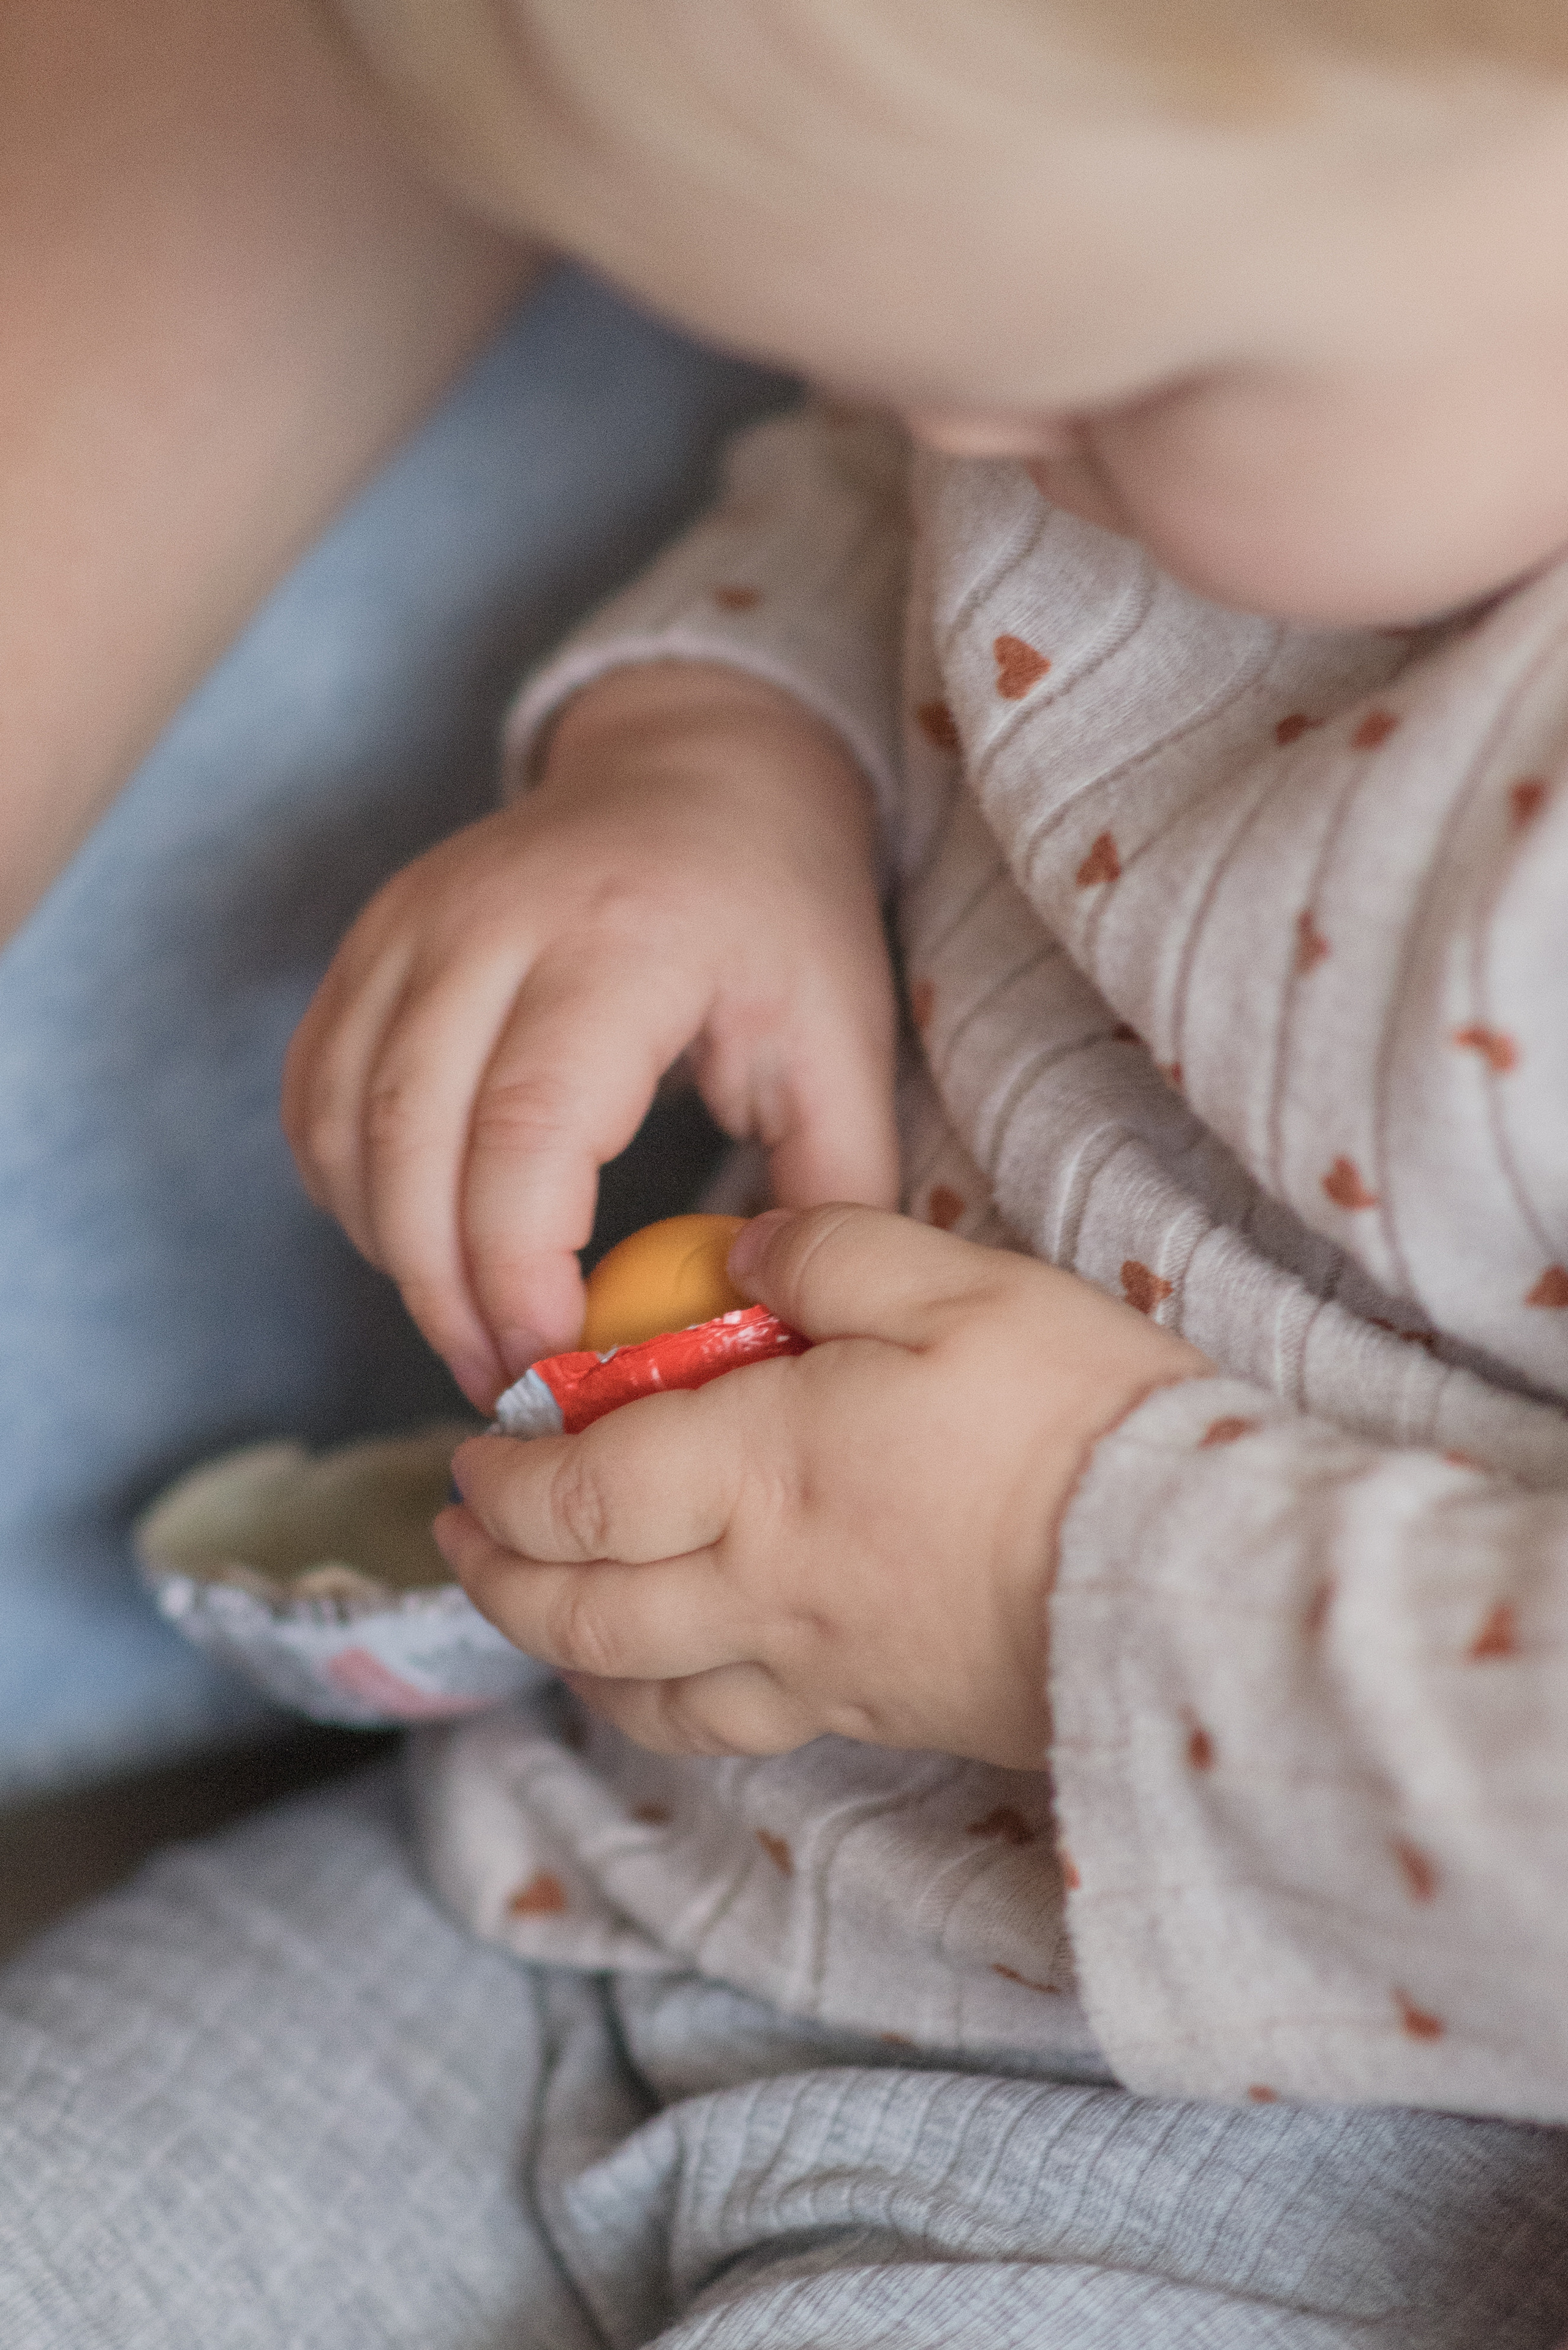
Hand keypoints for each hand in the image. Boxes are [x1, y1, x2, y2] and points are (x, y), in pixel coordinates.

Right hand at [281, 665, 898, 1405]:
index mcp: (623, 941)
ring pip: (342, 1124)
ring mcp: (409, 924)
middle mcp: (490, 920)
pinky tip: (419, 1242)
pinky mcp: (368, 943)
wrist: (699, 773)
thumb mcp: (841, 1042)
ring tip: (468, 1326)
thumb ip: (832, 1191)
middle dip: (444, 1291)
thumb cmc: (778, 920)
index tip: (555, 1357)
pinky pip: (314, 1094)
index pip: (526, 1128)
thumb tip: (791, 1336)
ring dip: (390, 1251)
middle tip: (506, 1382)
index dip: (518, 1266)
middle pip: (410, 1138)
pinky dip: (348, 1191)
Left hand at [434, 1205, 1208, 1767]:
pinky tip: (659, 1677)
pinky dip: (653, 1706)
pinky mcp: (871, 1713)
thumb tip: (745, 1246)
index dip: (502, 1476)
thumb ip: (830, 1250)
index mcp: (758, 1471)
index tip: (475, 1445)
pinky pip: (723, 1730)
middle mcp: (757, 1586)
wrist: (1181, 1575)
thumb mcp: (956, 1283)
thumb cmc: (1072, 1418)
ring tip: (535, 1606)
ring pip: (634, 1688)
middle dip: (494, 1572)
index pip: (574, 1493)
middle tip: (457, 1531)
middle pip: (575, 1609)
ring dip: (557, 1649)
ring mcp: (810, 1667)